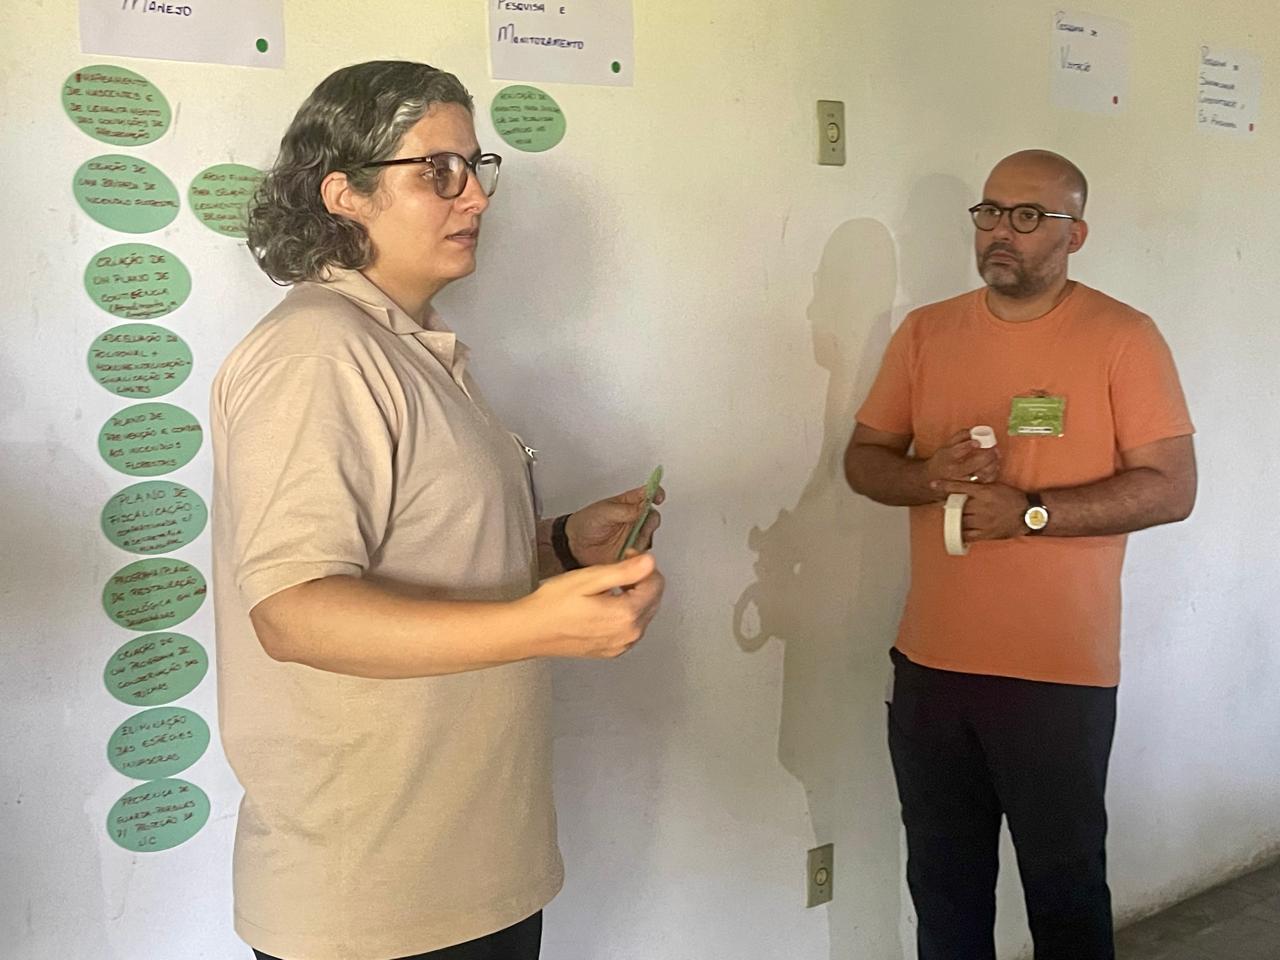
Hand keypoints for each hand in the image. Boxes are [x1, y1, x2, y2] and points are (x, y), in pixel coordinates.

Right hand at [520, 552, 665, 658]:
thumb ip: (623, 571)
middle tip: (616, 568)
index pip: (655, 584)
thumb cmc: (552, 605)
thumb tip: (649, 562)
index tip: (626, 556)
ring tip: (609, 586)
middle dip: (641, 579)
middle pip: (653, 599)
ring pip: (644, 613)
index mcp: (626, 616)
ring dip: (634, 596)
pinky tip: (606, 604)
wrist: (530, 631)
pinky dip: (626, 612)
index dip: (643, 564)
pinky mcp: (612, 651)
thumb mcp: (588, 579)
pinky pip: (631, 627)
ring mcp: (621, 645)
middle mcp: (628, 635)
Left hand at [565, 485, 665, 565]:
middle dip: (651, 519)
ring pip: (649, 535)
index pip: (648, 494)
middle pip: (653, 516)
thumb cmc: (585, 523)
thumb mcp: (604, 512)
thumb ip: (624, 510)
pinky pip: (642, 553)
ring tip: (630, 539)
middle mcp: (634, 519)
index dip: (656, 493)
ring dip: (644, 536)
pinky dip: (639, 552)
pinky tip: (629, 550)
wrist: (573, 545)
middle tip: (641, 521)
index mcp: (628, 503)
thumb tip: (642, 508)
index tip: (657, 497)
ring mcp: (633, 536)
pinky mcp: (631, 552)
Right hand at [926, 429, 1000, 485]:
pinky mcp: (970, 488)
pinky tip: (994, 465)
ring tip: (996, 454)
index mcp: (948, 457)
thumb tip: (974, 431)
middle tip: (993, 448)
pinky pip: (986, 481)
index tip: (978, 442)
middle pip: (975, 463)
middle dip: (988, 454)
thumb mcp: (945, 446)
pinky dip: (993, 472)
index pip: (960, 450)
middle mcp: (955, 471)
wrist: (932, 480)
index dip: (970, 445)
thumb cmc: (942, 461)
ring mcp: (963, 481)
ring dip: (993, 462)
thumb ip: (960, 436)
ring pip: (983, 473)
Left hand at [931, 479, 1026, 541]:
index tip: (933, 484)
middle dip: (950, 506)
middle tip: (946, 505)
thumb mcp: (996, 486)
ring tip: (952, 518)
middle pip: (958, 506)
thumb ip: (981, 486)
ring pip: (960, 521)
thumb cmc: (1013, 498)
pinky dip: (961, 534)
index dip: (945, 485)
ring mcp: (983, 521)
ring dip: (954, 520)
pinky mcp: (987, 533)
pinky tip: (958, 532)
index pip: (960, 487)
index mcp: (984, 492)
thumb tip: (966, 485)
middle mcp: (981, 507)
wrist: (1029, 513)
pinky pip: (968, 535)